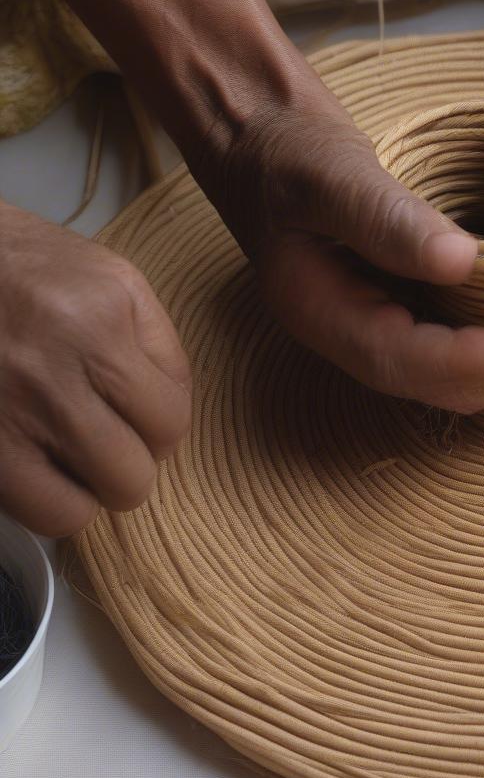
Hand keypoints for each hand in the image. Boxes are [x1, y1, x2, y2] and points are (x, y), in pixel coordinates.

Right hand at [0, 203, 190, 535]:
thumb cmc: (30, 267)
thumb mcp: (114, 281)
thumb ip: (159, 348)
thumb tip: (171, 418)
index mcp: (98, 326)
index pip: (169, 422)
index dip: (162, 426)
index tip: (141, 412)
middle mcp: (48, 375)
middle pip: (129, 477)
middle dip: (130, 465)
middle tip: (109, 438)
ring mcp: (1, 416)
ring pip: (76, 511)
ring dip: (85, 490)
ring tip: (72, 455)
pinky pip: (25, 511)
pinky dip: (41, 501)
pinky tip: (37, 463)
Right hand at [191, 80, 483, 414]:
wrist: (259, 134)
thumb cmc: (287, 149)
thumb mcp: (333, 175)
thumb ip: (388, 221)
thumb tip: (460, 262)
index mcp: (314, 307)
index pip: (392, 355)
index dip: (458, 362)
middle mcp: (336, 324)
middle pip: (408, 373)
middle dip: (471, 376)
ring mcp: (354, 313)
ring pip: (416, 362)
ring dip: (470, 369)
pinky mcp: (375, 295)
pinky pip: (422, 332)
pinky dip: (462, 339)